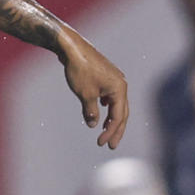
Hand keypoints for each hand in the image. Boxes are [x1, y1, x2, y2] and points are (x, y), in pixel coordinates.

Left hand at [60, 31, 128, 149]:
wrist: (72, 48)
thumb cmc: (79, 70)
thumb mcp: (85, 94)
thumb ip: (91, 111)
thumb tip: (94, 125)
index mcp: (120, 89)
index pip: (119, 116)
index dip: (111, 132)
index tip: (101, 143)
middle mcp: (121, 84)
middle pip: (122, 112)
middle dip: (116, 129)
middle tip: (110, 145)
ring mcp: (114, 80)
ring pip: (116, 104)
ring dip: (111, 119)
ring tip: (105, 132)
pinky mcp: (106, 77)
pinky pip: (110, 96)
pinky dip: (107, 107)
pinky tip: (101, 113)